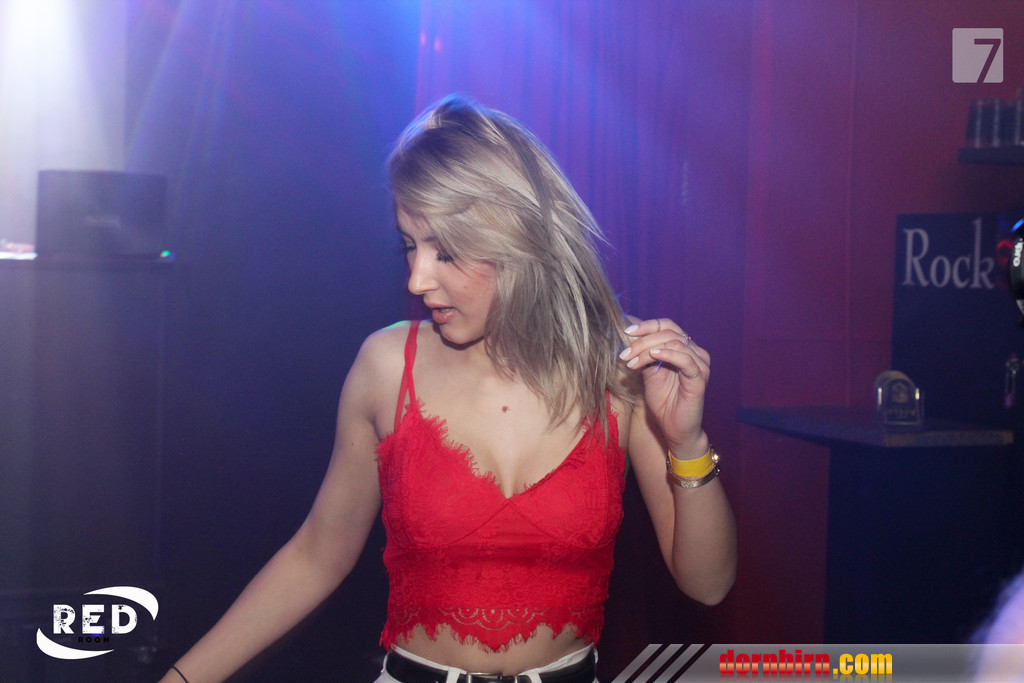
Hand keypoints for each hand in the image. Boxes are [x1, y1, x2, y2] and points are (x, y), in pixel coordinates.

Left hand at [619, 318, 709, 452]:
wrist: (674, 428)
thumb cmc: (663, 401)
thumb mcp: (649, 373)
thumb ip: (644, 355)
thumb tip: (628, 336)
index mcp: (683, 347)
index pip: (666, 325)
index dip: (646, 325)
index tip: (626, 332)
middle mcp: (694, 351)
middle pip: (668, 332)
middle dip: (642, 341)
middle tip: (624, 354)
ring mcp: (700, 363)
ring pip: (675, 343)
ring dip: (648, 350)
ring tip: (631, 361)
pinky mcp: (700, 377)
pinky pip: (685, 359)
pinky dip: (667, 355)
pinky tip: (652, 357)